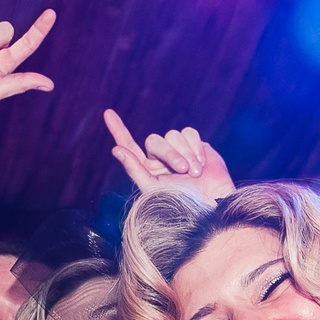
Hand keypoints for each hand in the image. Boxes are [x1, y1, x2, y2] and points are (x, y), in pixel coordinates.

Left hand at [104, 109, 236, 201]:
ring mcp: (179, 150)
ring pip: (173, 135)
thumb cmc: (181, 204)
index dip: (118, 129)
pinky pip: (189, 133)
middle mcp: (160, 158)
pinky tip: (202, 162)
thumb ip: (134, 169)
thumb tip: (116, 149)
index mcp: (146, 169)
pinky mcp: (197, 145)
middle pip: (154, 141)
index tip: (108, 113)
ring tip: (195, 172)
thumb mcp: (153, 189)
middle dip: (169, 154)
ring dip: (185, 153)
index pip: (129, 145)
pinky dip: (195, 147)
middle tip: (183, 170)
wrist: (212, 205)